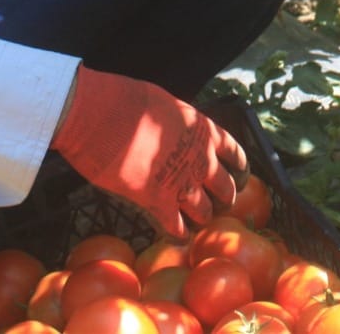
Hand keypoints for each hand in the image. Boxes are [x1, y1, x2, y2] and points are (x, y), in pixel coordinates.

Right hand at [51, 66, 245, 238]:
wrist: (100, 115)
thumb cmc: (126, 101)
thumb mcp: (165, 105)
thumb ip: (177, 124)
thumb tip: (172, 132)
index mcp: (204, 130)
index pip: (235, 153)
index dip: (239, 168)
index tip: (239, 175)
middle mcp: (201, 158)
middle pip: (226, 188)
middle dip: (224, 199)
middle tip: (218, 204)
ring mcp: (182, 182)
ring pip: (204, 212)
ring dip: (202, 218)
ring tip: (198, 222)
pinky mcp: (158, 202)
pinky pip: (176, 227)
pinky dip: (179, 235)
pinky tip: (179, 238)